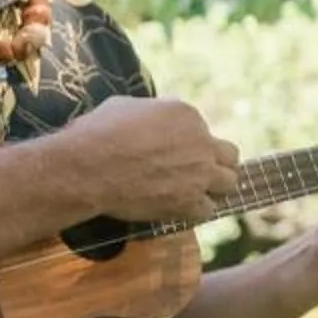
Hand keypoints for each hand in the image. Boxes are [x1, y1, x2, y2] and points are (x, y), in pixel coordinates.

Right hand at [53, 95, 239, 224]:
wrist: (86, 168)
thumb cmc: (97, 134)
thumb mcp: (125, 106)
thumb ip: (149, 113)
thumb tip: (148, 118)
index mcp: (187, 115)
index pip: (204, 132)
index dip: (192, 146)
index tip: (176, 156)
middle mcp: (201, 142)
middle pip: (230, 156)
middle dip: (216, 165)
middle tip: (198, 175)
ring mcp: (199, 173)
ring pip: (228, 184)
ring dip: (212, 189)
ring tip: (192, 194)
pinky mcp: (189, 201)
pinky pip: (207, 210)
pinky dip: (195, 211)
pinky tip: (178, 209)